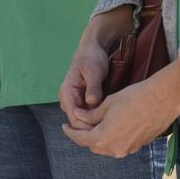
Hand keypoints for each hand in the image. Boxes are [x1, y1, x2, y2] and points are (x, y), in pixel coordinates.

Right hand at [59, 5, 134, 128]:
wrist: (94, 49)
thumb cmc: (92, 57)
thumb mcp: (94, 71)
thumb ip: (93, 87)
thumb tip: (92, 102)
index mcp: (67, 93)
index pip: (74, 118)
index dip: (88, 125)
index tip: (105, 127)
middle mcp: (68, 100)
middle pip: (79, 122)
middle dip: (93, 127)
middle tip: (112, 130)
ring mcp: (76, 102)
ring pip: (84, 120)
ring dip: (96, 123)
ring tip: (113, 126)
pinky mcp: (83, 101)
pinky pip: (89, 115)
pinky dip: (98, 118)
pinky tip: (111, 119)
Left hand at [60, 58, 179, 158]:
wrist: (163, 99)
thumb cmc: (133, 98)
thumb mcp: (107, 104)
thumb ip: (90, 115)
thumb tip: (78, 117)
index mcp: (104, 138)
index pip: (80, 139)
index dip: (70, 132)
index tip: (64, 126)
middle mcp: (115, 149)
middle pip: (93, 145)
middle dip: (85, 135)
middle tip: (80, 123)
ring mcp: (128, 150)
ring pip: (107, 146)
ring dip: (100, 137)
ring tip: (96, 123)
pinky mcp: (139, 146)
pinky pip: (120, 144)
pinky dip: (113, 137)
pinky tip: (114, 124)